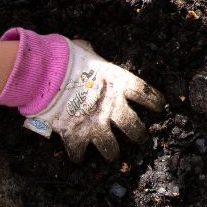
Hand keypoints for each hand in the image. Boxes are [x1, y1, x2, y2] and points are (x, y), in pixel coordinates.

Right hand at [0, 28, 165, 161]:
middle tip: (141, 138)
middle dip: (139, 135)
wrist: (46, 73)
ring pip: (111, 148)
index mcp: (120, 84)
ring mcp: (95, 124)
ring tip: (112, 154)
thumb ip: (93, 56)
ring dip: (112, 152)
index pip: (146, 94)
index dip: (155, 102)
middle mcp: (112, 107)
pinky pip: (79, 153)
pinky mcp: (75, 136)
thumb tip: (87, 49)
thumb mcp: (86, 51)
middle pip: (134, 127)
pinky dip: (78, 155)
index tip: (160, 107)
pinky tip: (78, 156)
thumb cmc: (67, 57)